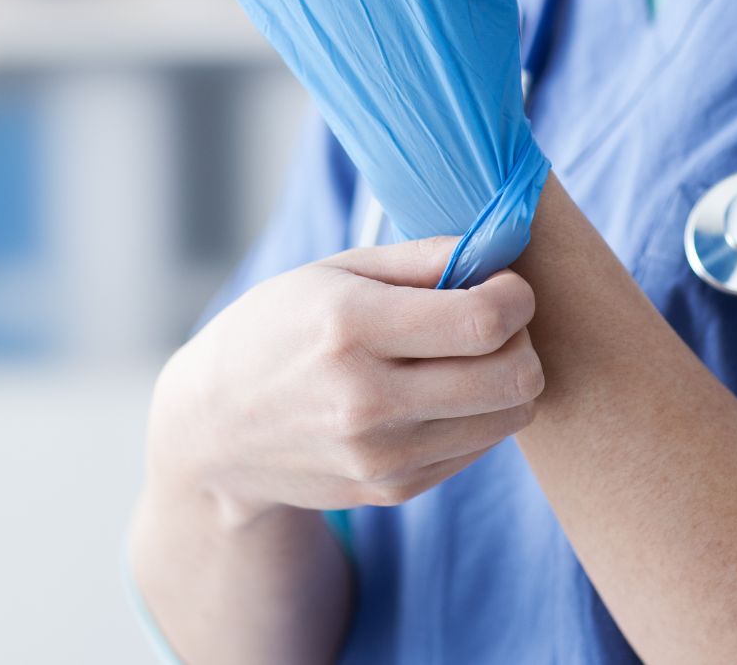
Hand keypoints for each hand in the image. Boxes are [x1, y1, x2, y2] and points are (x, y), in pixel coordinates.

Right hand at [150, 237, 542, 522]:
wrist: (213, 429)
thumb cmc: (278, 330)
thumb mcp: (334, 271)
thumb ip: (422, 257)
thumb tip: (503, 247)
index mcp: (351, 328)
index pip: (484, 320)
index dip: (516, 297)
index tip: (504, 286)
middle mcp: (367, 400)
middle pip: (514, 376)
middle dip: (522, 340)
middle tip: (493, 323)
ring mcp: (381, 455)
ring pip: (510, 416)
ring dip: (507, 379)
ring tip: (465, 357)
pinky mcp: (392, 490)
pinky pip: (480, 447)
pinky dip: (476, 415)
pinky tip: (436, 394)